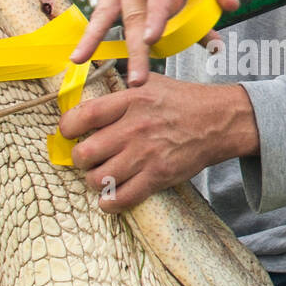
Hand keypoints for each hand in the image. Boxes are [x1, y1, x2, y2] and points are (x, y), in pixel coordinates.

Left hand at [60, 74, 258, 210]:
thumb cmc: (182, 101)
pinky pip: (122, 198)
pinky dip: (109, 202)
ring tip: (100, 175)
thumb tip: (88, 92)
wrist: (218, 121)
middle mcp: (134, 128)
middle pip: (85, 153)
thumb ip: (118, 88)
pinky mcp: (158, 176)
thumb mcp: (149, 83)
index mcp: (129, 100)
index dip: (67, 128)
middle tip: (87, 158)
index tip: (69, 133)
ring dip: (94, 180)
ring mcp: (146, 154)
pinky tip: (110, 197)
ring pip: (98, 179)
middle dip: (80, 159)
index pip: (82, 116)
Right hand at [69, 0, 239, 85]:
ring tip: (131, 80)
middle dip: (141, 46)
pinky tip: (79, 57)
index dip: (158, 10)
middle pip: (139, 9)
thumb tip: (229, 6)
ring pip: (123, 16)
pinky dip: (92, 35)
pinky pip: (103, 11)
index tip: (153, 37)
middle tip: (142, 80)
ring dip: (126, 49)